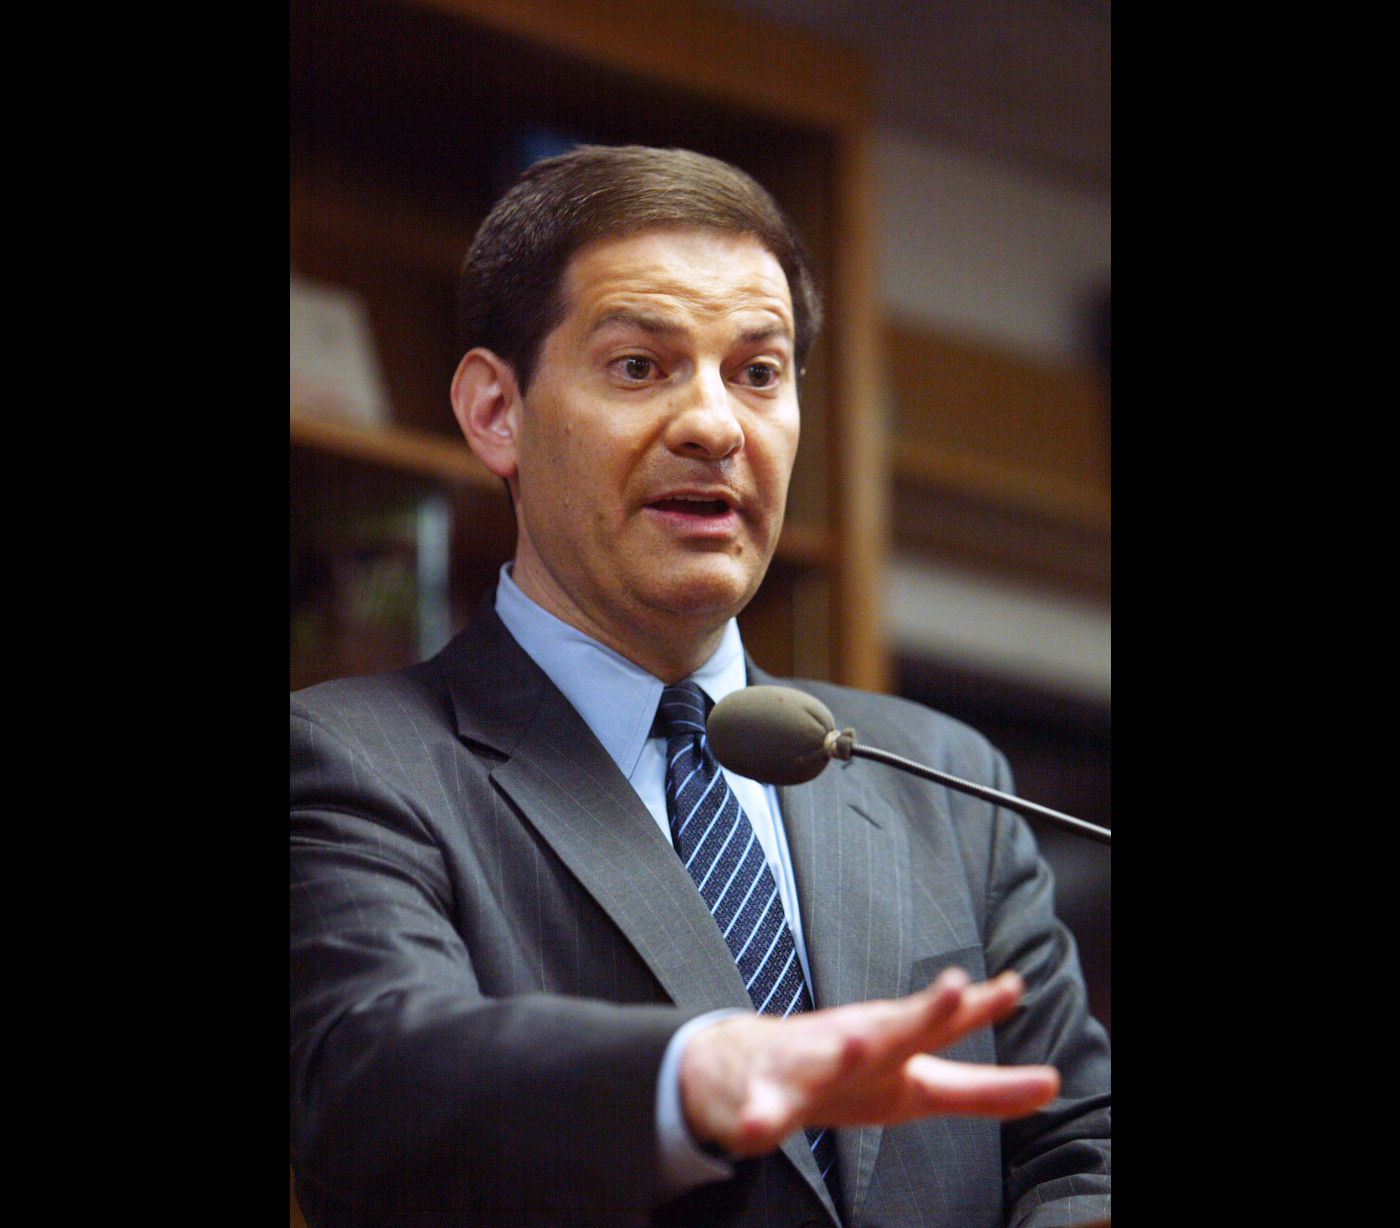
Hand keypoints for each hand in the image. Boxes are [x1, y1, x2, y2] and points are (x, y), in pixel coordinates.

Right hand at [678, 966, 1059, 1156]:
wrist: (742, 1067)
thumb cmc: (842, 1073)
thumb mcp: (916, 1082)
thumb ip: (981, 1088)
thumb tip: (1054, 1086)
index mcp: (893, 1049)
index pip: (944, 1028)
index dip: (978, 1009)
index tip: (1015, 986)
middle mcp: (855, 1048)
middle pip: (893, 1030)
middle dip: (921, 1013)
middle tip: (953, 990)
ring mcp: (807, 1068)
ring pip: (824, 1059)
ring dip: (839, 1052)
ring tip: (854, 1042)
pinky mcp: (764, 1096)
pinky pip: (762, 1111)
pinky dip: (761, 1118)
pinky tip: (761, 1128)